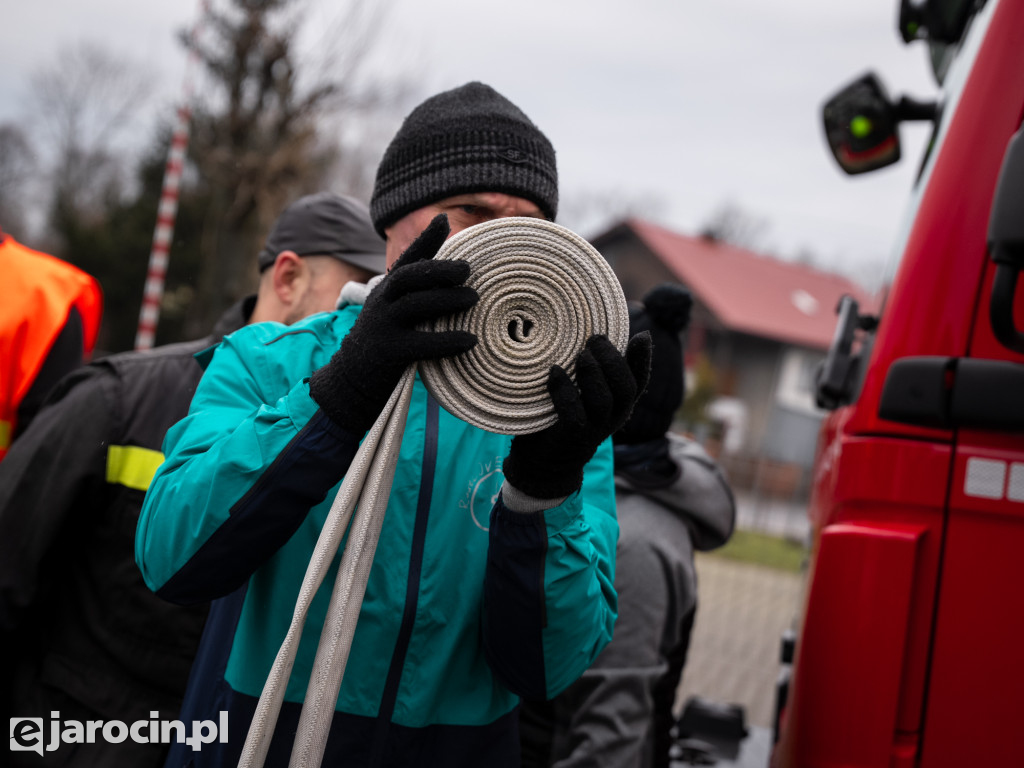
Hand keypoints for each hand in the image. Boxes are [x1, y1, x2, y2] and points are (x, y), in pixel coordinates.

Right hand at [310, 214, 477, 432]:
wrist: (353, 378)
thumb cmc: (386, 340)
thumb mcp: (395, 310)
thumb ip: (418, 293)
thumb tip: (455, 274)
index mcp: (387, 290)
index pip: (406, 260)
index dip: (424, 239)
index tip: (443, 219)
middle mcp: (382, 303)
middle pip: (408, 277)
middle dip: (437, 269)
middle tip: (467, 269)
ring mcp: (383, 326)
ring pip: (414, 305)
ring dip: (446, 300)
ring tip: (474, 298)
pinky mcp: (388, 352)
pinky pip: (421, 344)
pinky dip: (446, 341)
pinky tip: (470, 341)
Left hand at [502, 333, 651, 498]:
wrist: (548, 462)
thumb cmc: (565, 415)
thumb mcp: (584, 392)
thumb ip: (594, 369)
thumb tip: (595, 332)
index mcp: (620, 404)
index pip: (639, 381)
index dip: (643, 358)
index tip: (641, 336)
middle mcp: (613, 417)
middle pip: (625, 388)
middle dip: (612, 359)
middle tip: (594, 339)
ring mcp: (594, 429)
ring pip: (603, 400)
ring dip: (592, 373)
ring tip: (580, 355)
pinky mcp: (572, 437)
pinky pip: (573, 414)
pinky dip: (564, 390)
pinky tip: (554, 372)